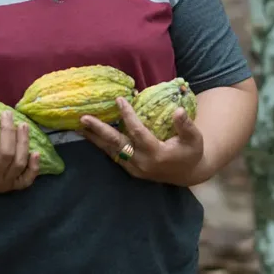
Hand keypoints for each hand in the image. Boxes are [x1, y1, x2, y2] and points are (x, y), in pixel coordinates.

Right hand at [0, 110, 40, 196]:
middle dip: (8, 132)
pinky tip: (37, 153)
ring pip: (18, 164)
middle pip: (6, 155)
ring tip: (23, 124)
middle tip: (7, 114)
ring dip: (23, 143)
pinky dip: (34, 168)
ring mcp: (2, 185)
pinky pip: (26, 180)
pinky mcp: (10, 187)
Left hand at [80, 97, 205, 185]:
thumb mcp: (194, 139)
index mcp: (156, 154)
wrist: (188, 174)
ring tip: (79, 126)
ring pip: (110, 151)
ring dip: (95, 138)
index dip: (128, 116)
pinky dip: (101, 145)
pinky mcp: (131, 170)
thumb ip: (186, 125)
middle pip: (116, 144)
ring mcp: (134, 168)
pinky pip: (113, 155)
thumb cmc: (191, 152)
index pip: (138, 132)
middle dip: (99, 130)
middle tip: (84, 118)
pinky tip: (91, 136)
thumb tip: (178, 110)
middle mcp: (142, 162)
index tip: (119, 99)